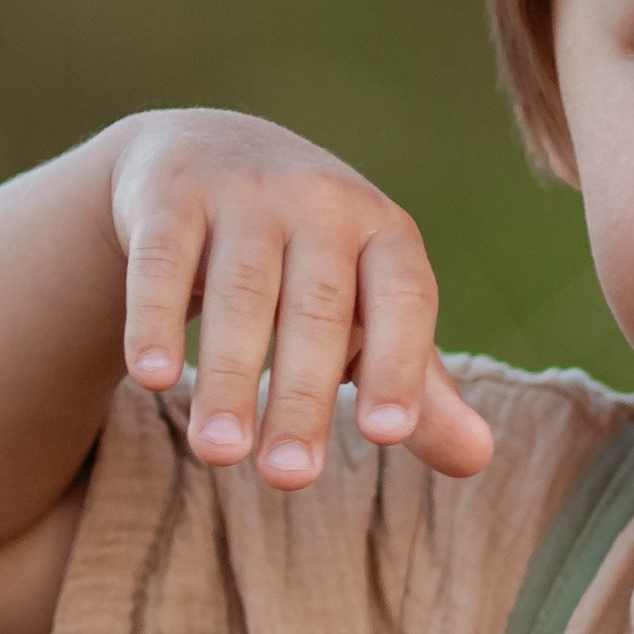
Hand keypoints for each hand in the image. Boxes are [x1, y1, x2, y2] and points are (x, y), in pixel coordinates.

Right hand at [109, 110, 493, 488]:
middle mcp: (322, 203)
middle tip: (289, 481)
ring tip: (219, 454)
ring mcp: (244, 191)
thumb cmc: (313, 264)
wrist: (212, 153)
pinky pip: (163, 259)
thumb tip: (478, 460)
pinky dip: (156, 317)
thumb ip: (418, 386)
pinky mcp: (170, 194)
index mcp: (385, 235)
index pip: (404, 298)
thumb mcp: (370, 314)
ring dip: (230, 376)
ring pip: (241, 290)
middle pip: (318, 308)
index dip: (398, 363)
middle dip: (302, 397)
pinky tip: (154, 378)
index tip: (387, 435)